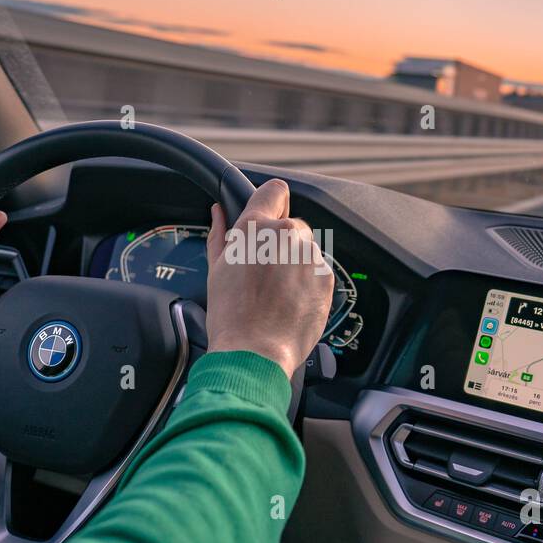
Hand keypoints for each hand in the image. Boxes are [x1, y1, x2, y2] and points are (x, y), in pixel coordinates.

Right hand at [204, 179, 333, 378]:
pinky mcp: (326, 279)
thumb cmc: (232, 316)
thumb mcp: (216, 270)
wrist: (254, 352)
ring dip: (294, 264)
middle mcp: (287, 235)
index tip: (268, 216)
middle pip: (291, 225)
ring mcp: (310, 257)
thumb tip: (219, 213)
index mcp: (256, 227)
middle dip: (279, 242)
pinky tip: (289, 302)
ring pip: (305, 250)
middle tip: (263, 271)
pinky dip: (307, 283)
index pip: (275, 190)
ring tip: (275, 293)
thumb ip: (220, 234)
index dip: (271, 203)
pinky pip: (317, 271)